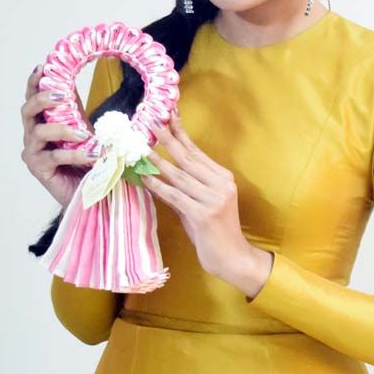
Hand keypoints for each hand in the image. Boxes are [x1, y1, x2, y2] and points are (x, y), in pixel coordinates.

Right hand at [20, 65, 99, 207]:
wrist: (86, 191)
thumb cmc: (82, 160)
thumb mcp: (81, 129)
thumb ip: (74, 110)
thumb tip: (74, 83)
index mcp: (41, 122)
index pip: (32, 98)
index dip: (34, 82)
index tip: (41, 67)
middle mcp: (32, 135)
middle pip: (27, 110)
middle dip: (43, 99)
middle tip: (61, 96)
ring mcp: (33, 152)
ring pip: (39, 132)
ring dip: (63, 130)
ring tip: (85, 135)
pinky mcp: (39, 169)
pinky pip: (54, 157)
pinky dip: (75, 155)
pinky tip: (92, 156)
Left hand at [143, 110, 272, 295]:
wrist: (232, 258)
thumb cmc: (215, 232)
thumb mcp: (201, 203)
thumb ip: (185, 187)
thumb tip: (158, 171)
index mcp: (223, 178)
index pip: (197, 152)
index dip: (181, 133)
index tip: (168, 115)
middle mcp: (221, 185)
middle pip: (188, 157)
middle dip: (168, 138)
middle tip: (151, 121)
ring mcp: (213, 199)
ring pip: (179, 175)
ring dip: (157, 160)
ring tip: (141, 147)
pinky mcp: (203, 215)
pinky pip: (175, 196)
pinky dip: (158, 186)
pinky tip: (145, 177)